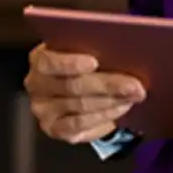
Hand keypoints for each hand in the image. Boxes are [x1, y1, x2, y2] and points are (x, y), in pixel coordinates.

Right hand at [23, 43, 146, 143]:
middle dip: (108, 85)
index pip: (49, 61)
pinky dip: (104, 117)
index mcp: (40, 58)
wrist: (83, 87)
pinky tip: (122, 108)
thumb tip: (121, 44)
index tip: (94, 62)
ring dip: (111, 101)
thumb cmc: (88, 59)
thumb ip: (96, 43)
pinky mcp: (55, 129)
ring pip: (80, 106)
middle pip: (72, 86)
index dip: (71, 62)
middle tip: (136, 85)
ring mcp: (43, 110)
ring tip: (134, 95)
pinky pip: (79, 126)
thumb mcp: (89, 47)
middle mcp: (36, 85)